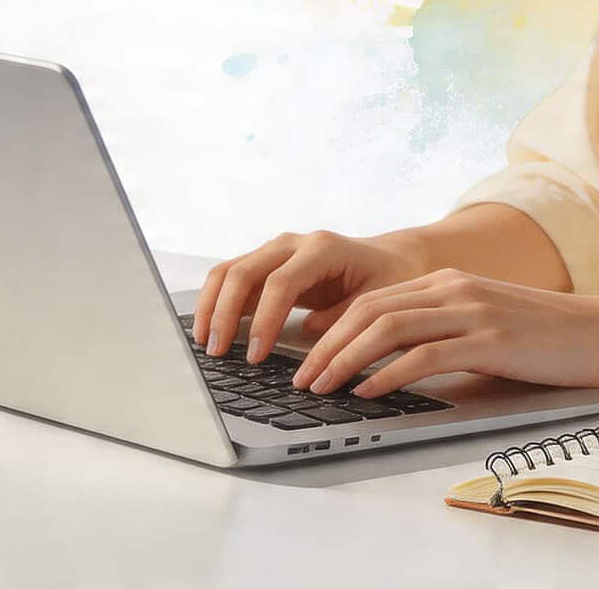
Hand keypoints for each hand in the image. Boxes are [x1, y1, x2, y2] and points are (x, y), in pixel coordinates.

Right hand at [193, 229, 431, 360]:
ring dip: (212, 305)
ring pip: (230, 271)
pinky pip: (234, 278)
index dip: (264, 320)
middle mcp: (293, 243)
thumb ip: (342, 318)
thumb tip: (307, 340)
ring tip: (205, 343)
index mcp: (322, 249)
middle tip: (217, 351)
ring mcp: (278, 250)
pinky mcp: (269, 264)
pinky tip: (212, 330)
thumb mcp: (376, 301)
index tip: (255, 355)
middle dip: (224, 312)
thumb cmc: (389, 279)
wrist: (393, 257)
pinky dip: (218, 302)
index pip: (280, 282)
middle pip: (244, 271)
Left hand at [285, 268, 598, 399]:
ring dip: (346, 360)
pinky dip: (388, 375)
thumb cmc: (548, 339)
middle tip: (301, 380)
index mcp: (448, 282)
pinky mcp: (490, 340)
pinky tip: (369, 393)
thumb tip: (392, 368)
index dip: (331, 331)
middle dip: (326, 347)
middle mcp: (454, 288)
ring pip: (388, 328)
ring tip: (323, 388)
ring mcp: (472, 311)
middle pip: (369, 310)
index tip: (307, 360)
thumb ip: (443, 335)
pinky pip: (425, 355)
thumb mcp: (486, 325)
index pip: (372, 300)